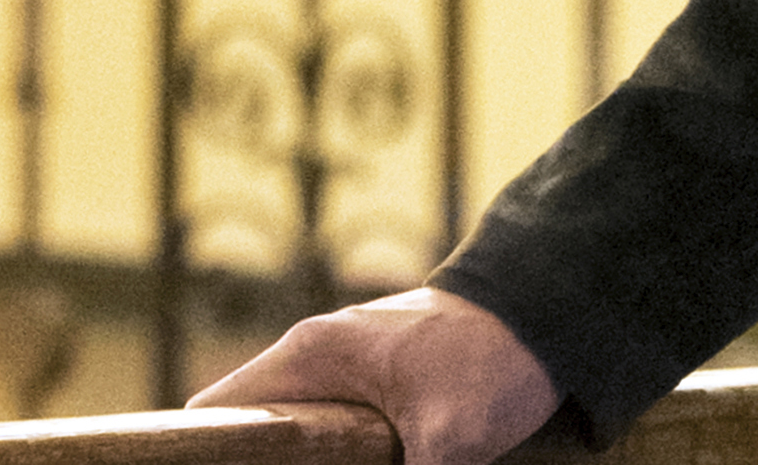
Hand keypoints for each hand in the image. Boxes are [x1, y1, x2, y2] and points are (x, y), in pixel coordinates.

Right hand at [192, 286, 561, 464]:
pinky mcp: (383, 382)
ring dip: (303, 463)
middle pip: (256, 431)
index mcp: (310, 354)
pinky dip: (333, 457)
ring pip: (298, 436)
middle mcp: (318, 355)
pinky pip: (335, 431)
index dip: (200, 456)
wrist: (557, 308)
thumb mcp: (447, 442)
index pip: (216, 413)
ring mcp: (350, 367)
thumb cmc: (496, 360)